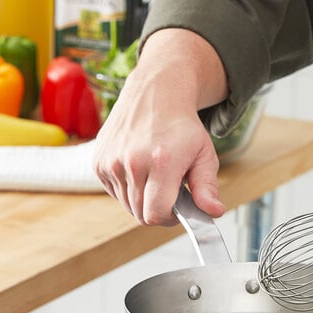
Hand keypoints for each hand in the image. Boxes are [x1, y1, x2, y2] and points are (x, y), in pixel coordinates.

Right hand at [92, 29, 227, 225]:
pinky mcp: (98, 162)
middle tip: (170, 191)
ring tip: (156, 177)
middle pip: (141, 215)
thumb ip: (207, 187)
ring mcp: (111, 162)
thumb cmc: (183, 127)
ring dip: (143, 200)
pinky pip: (115, 193)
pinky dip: (129, 189)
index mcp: (161, 162)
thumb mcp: (205, 155)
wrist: (155, 94)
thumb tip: (214, 212)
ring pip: (128, 205)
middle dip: (158, 210)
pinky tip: (140, 170)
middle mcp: (131, 162)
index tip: (179, 208)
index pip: (156, 215)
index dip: (169, 219)